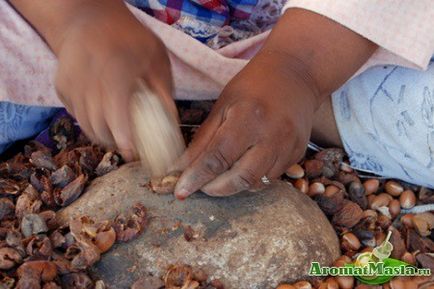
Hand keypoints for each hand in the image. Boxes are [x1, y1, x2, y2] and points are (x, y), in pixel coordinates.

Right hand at [54, 4, 174, 160]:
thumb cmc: (127, 36)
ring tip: (117, 132)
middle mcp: (88, 84)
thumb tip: (172, 122)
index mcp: (115, 77)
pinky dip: (88, 120)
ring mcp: (70, 86)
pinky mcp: (60, 87)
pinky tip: (102, 112)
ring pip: (84, 125)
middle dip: (114, 143)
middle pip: (98, 129)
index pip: (117, 121)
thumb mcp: (156, 58)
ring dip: (101, 134)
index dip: (125, 143)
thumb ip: (163, 91)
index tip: (134, 153)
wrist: (86, 17)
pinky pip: (75, 114)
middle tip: (129, 144)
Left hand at [173, 52, 316, 197]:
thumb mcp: (222, 106)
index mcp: (247, 118)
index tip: (180, 192)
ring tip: (221, 176)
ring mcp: (289, 146)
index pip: (217, 158)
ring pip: (257, 183)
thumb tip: (181, 167)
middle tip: (201, 187)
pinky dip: (253, 178)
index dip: (196, 178)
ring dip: (234, 185)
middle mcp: (272, 136)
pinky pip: (271, 177)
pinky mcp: (298, 154)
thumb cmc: (253, 85)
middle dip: (215, 189)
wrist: (296, 75)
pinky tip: (244, 166)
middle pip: (240, 178)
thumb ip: (203, 140)